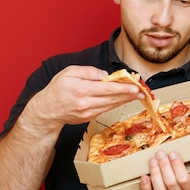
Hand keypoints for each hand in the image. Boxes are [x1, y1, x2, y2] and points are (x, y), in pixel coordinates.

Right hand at [21, 65, 144, 134]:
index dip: (123, 88)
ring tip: (136, 95)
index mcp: (81, 89)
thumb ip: (88, 71)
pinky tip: (122, 99)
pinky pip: (106, 109)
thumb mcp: (69, 72)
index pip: (107, 88)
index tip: (135, 86)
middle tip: (142, 91)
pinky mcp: (89, 118)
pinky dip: (115, 104)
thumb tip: (104, 75)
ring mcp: (88, 113)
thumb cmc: (57, 89)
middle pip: (112, 98)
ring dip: (125, 100)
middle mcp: (86, 103)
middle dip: (129, 95)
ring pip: (111, 105)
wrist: (47, 111)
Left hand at [140, 151, 189, 189]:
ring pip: (160, 189)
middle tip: (160, 153)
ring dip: (155, 173)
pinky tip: (144, 176)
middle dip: (164, 166)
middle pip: (170, 183)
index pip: (184, 179)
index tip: (174, 154)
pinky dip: (145, 187)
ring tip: (152, 160)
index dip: (177, 166)